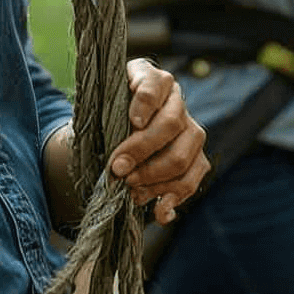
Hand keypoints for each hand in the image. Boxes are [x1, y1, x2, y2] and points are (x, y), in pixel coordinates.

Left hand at [109, 59, 207, 221]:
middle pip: (172, 124)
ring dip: (154, 178)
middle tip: (117, 168)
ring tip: (130, 188)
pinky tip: (159, 212)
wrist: (114, 136)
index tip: (132, 121)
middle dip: (142, 150)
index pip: (154, 84)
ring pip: (183, 157)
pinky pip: (191, 181)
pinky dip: (174, 199)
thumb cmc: (105, 120)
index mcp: (152, 81)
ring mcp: (191, 131)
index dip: (146, 103)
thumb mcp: (98, 111)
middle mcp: (177, 102)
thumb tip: (112, 155)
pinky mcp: (196, 159)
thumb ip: (101, 121)